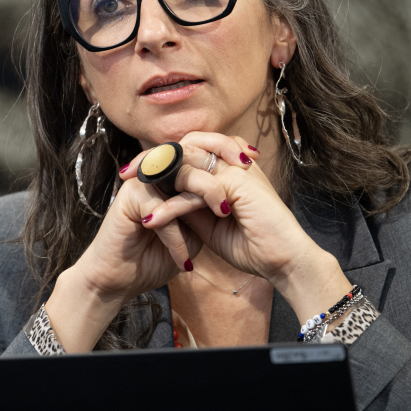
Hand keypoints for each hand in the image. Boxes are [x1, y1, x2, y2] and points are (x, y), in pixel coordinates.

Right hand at [45, 137, 253, 351]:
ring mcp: (143, 183)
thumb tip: (233, 196)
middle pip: (192, 149)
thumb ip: (207, 209)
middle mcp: (157, 172)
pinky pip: (163, 210)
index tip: (254, 160)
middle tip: (247, 175)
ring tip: (224, 215)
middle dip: (222, 158)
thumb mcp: (194, 231)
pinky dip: (177, 237)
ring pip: (181, 174)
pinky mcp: (130, 200)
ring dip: (206, 192)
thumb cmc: (156, 256)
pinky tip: (184, 260)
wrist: (122, 280)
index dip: (228, 148)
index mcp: (173, 174)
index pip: (202, 148)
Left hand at [130, 132, 351, 325]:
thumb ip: (191, 207)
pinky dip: (171, 206)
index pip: (188, 152)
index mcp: (228, 168)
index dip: (160, 159)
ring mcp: (236, 170)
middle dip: (150, 158)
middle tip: (124, 172)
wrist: (285, 262)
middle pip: (183, 147)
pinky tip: (152, 220)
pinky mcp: (238, 184)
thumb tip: (164, 199)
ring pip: (186, 162)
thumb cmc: (254, 246)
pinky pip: (194, 191)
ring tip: (128, 187)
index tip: (133, 173)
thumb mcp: (211, 224)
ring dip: (154, 174)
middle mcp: (232, 163)